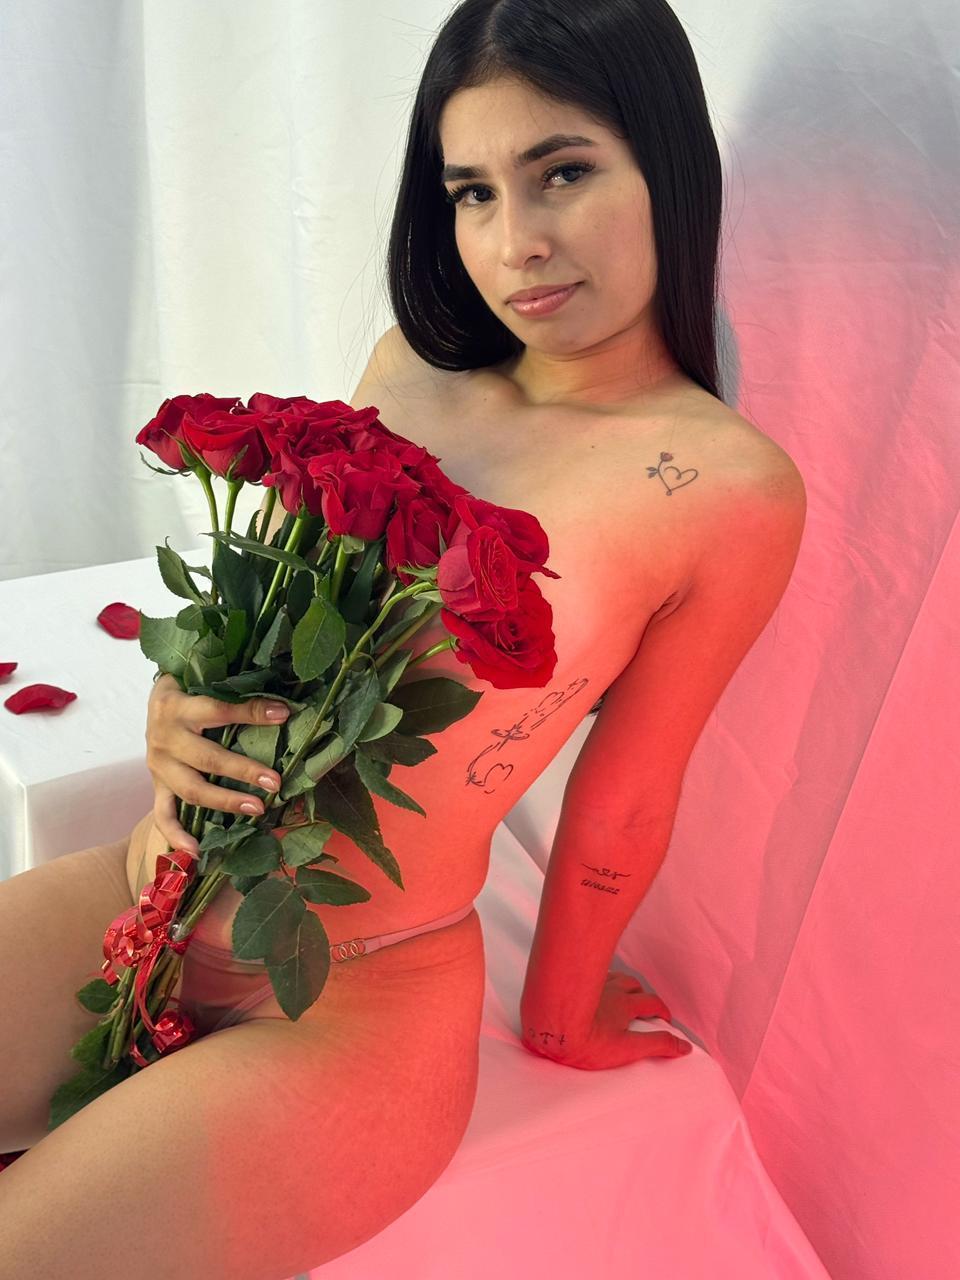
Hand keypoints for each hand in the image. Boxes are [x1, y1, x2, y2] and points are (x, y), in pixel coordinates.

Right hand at [145, 673, 290, 855]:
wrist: (155, 699)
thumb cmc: (190, 688)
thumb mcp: (206, 681)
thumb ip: (235, 690)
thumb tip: (282, 700)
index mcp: (177, 705)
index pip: (218, 710)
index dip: (251, 713)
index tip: (283, 715)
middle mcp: (164, 737)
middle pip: (206, 758)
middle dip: (243, 771)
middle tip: (274, 782)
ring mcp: (158, 765)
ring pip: (191, 789)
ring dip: (225, 802)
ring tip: (258, 809)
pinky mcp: (157, 785)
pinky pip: (163, 814)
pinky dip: (176, 834)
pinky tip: (196, 851)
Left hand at [522, 970, 692, 1069]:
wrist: (548, 1025)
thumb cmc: (583, 1040)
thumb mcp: (626, 1049)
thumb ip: (656, 1047)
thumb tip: (683, 1047)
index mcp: (624, 1005)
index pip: (652, 1003)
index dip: (662, 1011)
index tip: (665, 1019)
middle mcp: (610, 990)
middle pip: (633, 984)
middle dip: (643, 994)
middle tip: (644, 1005)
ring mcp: (589, 985)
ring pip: (611, 977)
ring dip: (621, 984)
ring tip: (620, 993)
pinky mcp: (570, 984)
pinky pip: (589, 977)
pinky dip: (597, 980)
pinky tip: (589, 987)